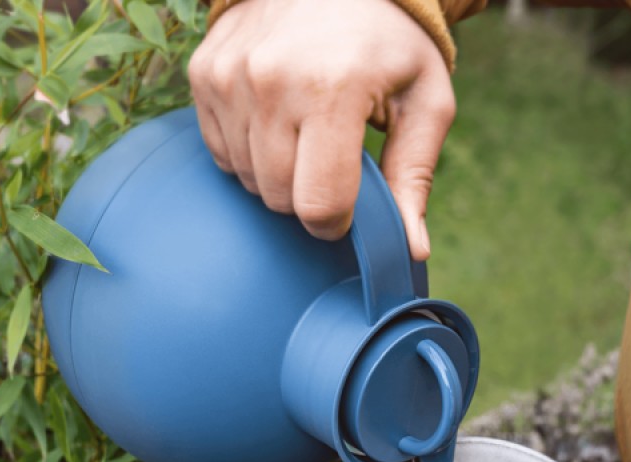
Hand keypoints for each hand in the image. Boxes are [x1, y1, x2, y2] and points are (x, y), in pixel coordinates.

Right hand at [188, 0, 454, 259]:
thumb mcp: (425, 102)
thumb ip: (414, 177)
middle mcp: (272, 80)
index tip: (350, 207)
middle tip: (332, 162)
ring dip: (279, 177)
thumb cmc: (390, 43)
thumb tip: (412, 249)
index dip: (338, 223)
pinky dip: (250, 153)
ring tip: (306, 134)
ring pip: (248, 181)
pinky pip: (222, 153)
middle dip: (308, 199)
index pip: (319, 205)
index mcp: (334, 89)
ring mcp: (230, 75)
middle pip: (280, 200)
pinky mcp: (205, 73)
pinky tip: (277, 121)